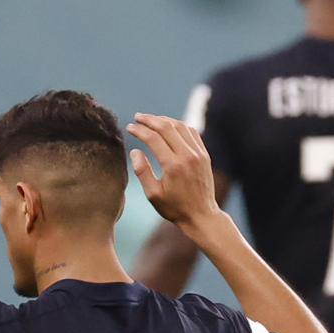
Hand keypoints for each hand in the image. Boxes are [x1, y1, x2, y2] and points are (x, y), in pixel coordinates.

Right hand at [128, 113, 221, 229]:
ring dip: (164, 120)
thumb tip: (134, 151)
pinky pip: (191, 132)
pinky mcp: (204, 155)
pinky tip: (169, 126)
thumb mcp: (153, 195)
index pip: (153, 138)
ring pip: (180, 126)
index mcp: (172, 166)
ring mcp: (198, 154)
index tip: (130, 127)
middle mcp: (187, 156)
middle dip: (150, 119)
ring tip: (151, 120)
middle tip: (137, 117)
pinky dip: (178, 126)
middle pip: (166, 127)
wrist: (201, 215)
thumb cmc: (174, 208)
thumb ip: (142, 171)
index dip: (139, 130)